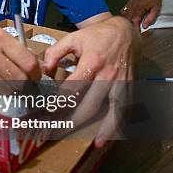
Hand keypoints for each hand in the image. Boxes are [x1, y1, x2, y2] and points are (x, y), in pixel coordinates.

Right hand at [0, 27, 40, 91]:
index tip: (35, 78)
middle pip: (19, 79)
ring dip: (9, 91)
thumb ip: (16, 50)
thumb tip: (40, 69)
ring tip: (6, 85)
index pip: (28, 63)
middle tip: (24, 87)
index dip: (35, 74)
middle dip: (24, 86)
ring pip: (5, 90)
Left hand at [43, 16, 139, 147]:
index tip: (46, 114)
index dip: (58, 103)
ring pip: (108, 111)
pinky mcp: (129, 88)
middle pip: (88, 105)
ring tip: (82, 140)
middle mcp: (108, 75)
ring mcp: (121, 83)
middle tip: (52, 132)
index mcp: (93, 62)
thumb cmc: (97, 36)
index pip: (73, 88)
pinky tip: (102, 140)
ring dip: (94, 129)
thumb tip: (43, 70)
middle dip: (70, 121)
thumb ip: (55, 52)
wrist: (125, 31)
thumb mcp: (73, 38)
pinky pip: (124, 111)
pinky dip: (115, 128)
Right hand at [120, 0, 162, 28]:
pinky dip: (122, 17)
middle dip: (128, 26)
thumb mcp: (156, 9)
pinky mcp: (128, 3)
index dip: (134, 28)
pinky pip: (122, 11)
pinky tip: (124, 20)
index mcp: (140, 7)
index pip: (134, 20)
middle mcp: (133, 6)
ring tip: (127, 27)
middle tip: (131, 32)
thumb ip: (151, 18)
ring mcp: (129, 4)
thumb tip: (145, 26)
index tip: (136, 34)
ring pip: (123, 15)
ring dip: (125, 22)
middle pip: (126, 18)